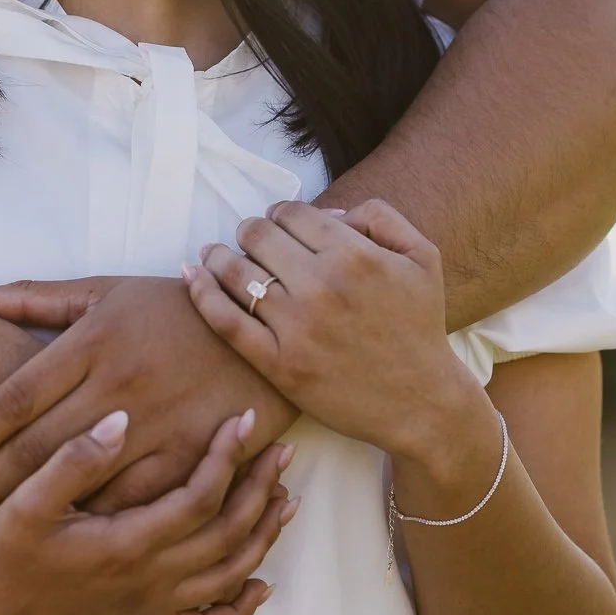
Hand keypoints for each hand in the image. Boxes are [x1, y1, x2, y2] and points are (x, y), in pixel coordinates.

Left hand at [0, 276, 296, 514]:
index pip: (16, 395)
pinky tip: (69, 531)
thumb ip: (32, 297)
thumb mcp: (105, 292)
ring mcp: (159, 424)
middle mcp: (120, 383)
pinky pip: (136, 500)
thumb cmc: (176, 309)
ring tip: (2, 521)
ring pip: (82, 481)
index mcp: (94, 340)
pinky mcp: (193, 456)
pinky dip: (98, 519)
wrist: (267, 325)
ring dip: (37, 507)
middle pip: (38, 446)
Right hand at [0, 410, 294, 614]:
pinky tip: (259, 587)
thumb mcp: (27, 502)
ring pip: (228, 575)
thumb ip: (76, 459)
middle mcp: (151, 581)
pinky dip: (240, 608)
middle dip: (260, 489)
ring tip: (285, 498)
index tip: (244, 419)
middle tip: (282, 449)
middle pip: (228, 533)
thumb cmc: (2, 559)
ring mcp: (151, 609)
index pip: (199, 496)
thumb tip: (123, 418)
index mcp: (128, 545)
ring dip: (262, 537)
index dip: (227, 456)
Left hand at [185, 198, 476, 460]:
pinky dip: (202, 293)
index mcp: (354, 255)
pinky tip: (192, 276)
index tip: (277, 224)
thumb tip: (329, 210)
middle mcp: (321, 286)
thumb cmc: (420, 327)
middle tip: (250, 240)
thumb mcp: (422, 258)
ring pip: (236, 272)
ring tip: (212, 255)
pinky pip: (226, 321)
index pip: (291, 213)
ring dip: (218, 256)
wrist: (421, 403)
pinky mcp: (279, 364)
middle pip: (258, 236)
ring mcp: (296, 327)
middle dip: (250, 231)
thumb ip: (380, 217)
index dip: (279, 213)